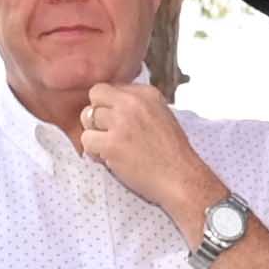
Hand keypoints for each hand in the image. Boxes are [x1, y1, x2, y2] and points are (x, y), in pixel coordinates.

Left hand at [76, 81, 221, 226]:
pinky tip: (108, 159)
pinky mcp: (112, 144)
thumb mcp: (162, 116)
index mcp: (146, 93)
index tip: (119, 124)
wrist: (182, 180)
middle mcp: (133, 102)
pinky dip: (93, 152)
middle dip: (98, 115)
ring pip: (87, 117)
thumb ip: (139, 107)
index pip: (112, 88)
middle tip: (109, 134)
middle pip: (96, 95)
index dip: (110, 106)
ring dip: (94, 134)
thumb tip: (112, 107)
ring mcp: (122, 122)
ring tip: (109, 148)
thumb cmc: (173, 155)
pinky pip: (86, 140)